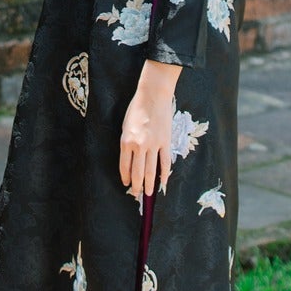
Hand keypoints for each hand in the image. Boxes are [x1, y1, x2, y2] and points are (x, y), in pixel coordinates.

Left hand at [118, 62, 178, 202]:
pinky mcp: (165, 142)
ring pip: (151, 170)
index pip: (125, 166)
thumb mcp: (126, 126)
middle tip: (137, 195)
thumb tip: (131, 159)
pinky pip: (165, 162)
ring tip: (148, 194)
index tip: (127, 185)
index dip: (126, 178)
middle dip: (137, 186)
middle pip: (138, 172)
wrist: (153, 95)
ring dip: (149, 184)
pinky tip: (163, 182)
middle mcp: (139, 146)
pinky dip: (165, 174)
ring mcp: (153, 145)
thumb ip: (127, 143)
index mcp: (126, 141)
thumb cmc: (137, 108)